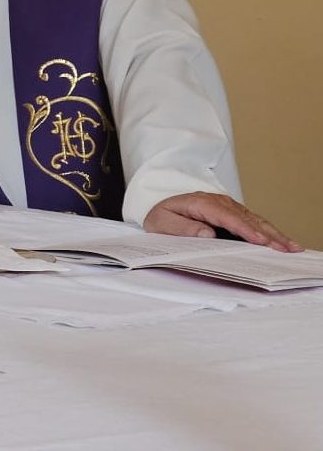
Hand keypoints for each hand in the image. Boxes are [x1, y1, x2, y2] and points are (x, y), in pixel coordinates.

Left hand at [143, 192, 302, 250]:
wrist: (158, 201)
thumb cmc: (160, 213)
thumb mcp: (161, 222)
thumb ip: (182, 228)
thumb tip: (207, 234)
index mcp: (202, 204)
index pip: (228, 218)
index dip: (245, 230)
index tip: (260, 241)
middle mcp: (219, 203)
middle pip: (248, 219)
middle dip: (269, 235)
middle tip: (286, 248)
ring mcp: (229, 207)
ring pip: (255, 221)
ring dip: (274, 234)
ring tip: (292, 247)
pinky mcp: (233, 213)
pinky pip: (254, 223)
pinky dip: (269, 232)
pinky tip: (282, 242)